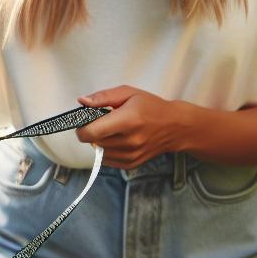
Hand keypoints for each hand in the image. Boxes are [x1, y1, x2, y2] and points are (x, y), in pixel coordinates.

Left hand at [75, 85, 195, 168]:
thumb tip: (82, 102)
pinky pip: (107, 160)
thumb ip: (103, 97)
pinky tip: (118, 140)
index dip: (81, 127)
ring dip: (100, 142)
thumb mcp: (128, 93)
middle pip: (93, 142)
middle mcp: (129, 141)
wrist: (174, 127)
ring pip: (98, 152)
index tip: (85, 120)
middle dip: (92, 132)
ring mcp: (131, 155)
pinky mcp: (131, 164)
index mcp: (128, 120)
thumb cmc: (151, 107)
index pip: (91, 132)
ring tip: (113, 130)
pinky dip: (107, 150)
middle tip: (102, 122)